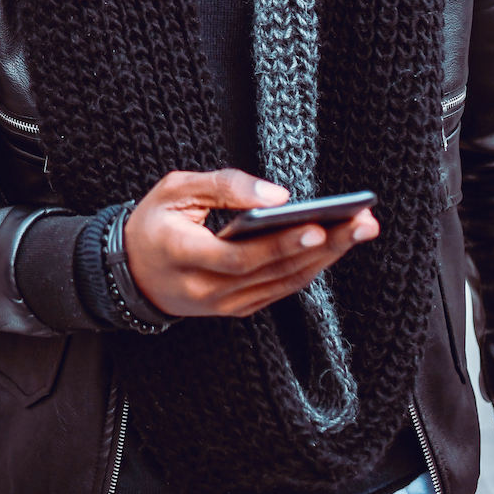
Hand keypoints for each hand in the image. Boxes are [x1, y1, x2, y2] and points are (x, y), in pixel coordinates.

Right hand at [123, 169, 379, 318]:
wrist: (131, 273)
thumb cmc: (155, 223)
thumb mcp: (175, 189)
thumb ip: (223, 185)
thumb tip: (277, 195)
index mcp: (184, 255)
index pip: (238, 256)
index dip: (279, 244)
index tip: (317, 225)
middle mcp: (206, 289)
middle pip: (273, 270)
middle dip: (323, 245)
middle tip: (363, 221)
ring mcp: (224, 305)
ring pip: (284, 283)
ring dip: (326, 257)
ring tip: (361, 228)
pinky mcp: (238, 309)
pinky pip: (281, 290)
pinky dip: (310, 267)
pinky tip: (336, 246)